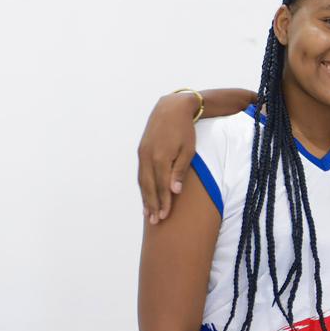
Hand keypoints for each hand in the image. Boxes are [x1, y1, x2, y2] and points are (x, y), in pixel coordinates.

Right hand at [138, 93, 199, 223]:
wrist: (170, 108)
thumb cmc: (184, 130)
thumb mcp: (188, 150)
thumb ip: (180, 171)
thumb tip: (174, 191)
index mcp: (161, 157)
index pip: (161, 186)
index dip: (163, 202)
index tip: (165, 217)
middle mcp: (148, 157)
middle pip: (149, 187)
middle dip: (152, 205)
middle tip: (155, 222)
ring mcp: (142, 153)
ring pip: (142, 181)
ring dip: (145, 198)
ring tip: (148, 214)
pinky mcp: (141, 151)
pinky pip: (141, 173)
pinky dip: (142, 187)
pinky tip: (145, 196)